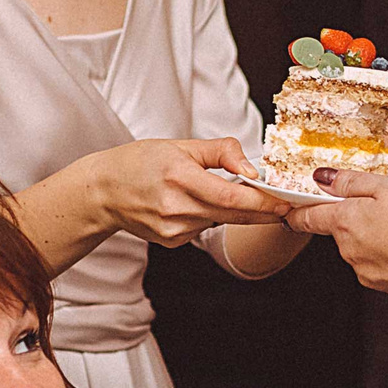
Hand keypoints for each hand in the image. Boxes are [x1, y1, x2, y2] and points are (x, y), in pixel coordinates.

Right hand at [79, 136, 292, 246]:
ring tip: (226, 193)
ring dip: (235, 212)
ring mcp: (172, 229)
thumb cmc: (140, 163)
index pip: (231, 197)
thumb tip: (252, 170)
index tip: (284, 201)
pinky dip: (209, 217)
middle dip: (262, 211)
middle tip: (284, 205)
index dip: (262, 202)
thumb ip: (222, 152)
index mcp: (178, 177)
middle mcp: (175, 207)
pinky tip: (193, 205)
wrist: (103, 192)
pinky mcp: (172, 242)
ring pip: (219, 221)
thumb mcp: (181, 145)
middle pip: (232, 215)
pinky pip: (203, 228)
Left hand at [288, 167, 387, 304]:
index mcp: (344, 221)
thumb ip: (352, 182)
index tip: (294, 211)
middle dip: (358, 220)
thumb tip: (324, 178)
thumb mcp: (386, 186)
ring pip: (364, 248)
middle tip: (386, 207)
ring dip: (379, 237)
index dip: (299, 213)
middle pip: (342, 231)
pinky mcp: (384, 285)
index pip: (308, 218)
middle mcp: (348, 249)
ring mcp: (365, 270)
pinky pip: (383, 264)